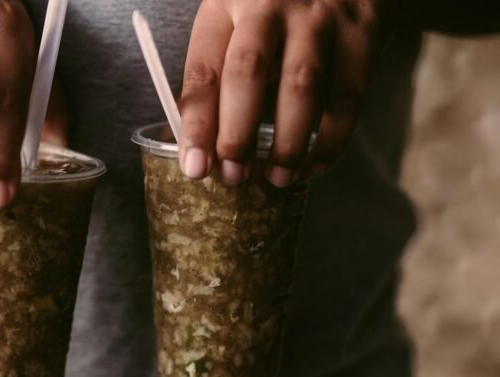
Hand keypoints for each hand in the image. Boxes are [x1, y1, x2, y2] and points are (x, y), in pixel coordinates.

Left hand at [179, 0, 388, 186]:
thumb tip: (202, 152)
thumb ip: (218, 78)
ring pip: (301, 85)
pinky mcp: (362, 29)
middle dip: (238, 134)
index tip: (196, 167)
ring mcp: (318, 15)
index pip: (204, 70)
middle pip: (248, 72)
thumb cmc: (275, 8)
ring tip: (278, 177)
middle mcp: (269, 4)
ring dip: (288, 143)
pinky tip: (315, 163)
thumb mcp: (234, 25)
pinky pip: (347, 93)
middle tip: (235, 176)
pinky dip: (332, 137)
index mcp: (225, 5)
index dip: (197, 125)